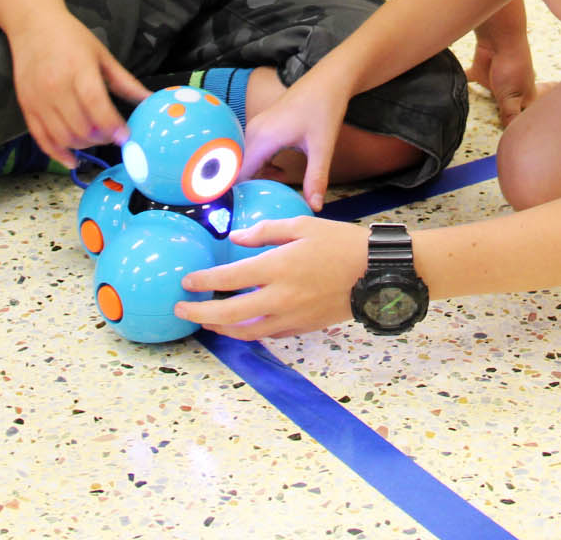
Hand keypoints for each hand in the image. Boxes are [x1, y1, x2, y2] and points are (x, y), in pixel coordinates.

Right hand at [7, 14, 149, 166]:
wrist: (33, 25)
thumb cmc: (71, 37)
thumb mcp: (103, 56)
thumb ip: (126, 82)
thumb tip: (150, 100)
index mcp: (78, 70)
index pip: (96, 105)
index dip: (113, 126)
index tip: (126, 136)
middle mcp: (55, 87)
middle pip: (81, 126)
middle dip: (102, 138)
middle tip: (113, 135)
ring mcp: (38, 100)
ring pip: (63, 137)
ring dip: (83, 145)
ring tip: (96, 139)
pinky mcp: (26, 108)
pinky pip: (42, 139)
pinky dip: (57, 154)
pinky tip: (73, 159)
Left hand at [175, 216, 366, 338]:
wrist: (378, 271)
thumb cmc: (341, 242)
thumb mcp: (303, 225)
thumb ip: (266, 231)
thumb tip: (236, 237)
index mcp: (278, 267)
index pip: (229, 279)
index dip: (203, 282)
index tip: (186, 282)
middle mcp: (281, 297)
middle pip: (230, 315)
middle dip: (201, 314)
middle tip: (182, 310)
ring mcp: (293, 317)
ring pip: (247, 332)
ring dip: (221, 329)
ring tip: (206, 322)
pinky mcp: (304, 327)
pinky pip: (270, 335)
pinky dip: (250, 332)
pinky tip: (241, 325)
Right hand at [237, 74, 349, 209]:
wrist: (328, 81)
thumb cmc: (325, 109)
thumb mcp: (323, 147)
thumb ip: (316, 178)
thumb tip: (315, 208)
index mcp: (263, 138)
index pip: (239, 174)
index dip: (237, 194)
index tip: (239, 212)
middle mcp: (254, 132)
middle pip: (240, 169)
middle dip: (246, 189)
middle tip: (255, 211)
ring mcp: (257, 127)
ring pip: (246, 160)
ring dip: (255, 178)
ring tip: (266, 196)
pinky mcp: (263, 126)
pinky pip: (253, 152)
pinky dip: (261, 166)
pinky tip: (278, 173)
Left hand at [465, 0, 538, 126]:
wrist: (500, 38)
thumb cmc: (512, 68)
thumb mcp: (512, 97)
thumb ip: (510, 116)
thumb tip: (512, 135)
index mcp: (524, 97)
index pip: (523, 116)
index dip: (520, 126)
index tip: (515, 139)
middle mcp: (511, 89)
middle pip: (508, 106)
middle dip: (505, 116)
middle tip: (496, 131)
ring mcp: (496, 79)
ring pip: (490, 93)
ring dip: (486, 101)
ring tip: (479, 116)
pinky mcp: (480, 70)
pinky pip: (470, 76)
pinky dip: (464, 80)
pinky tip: (454, 88)